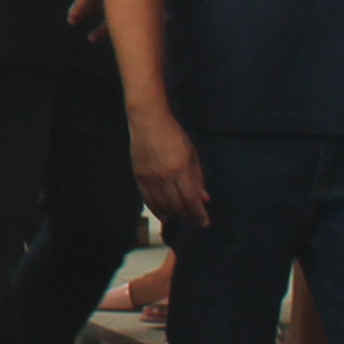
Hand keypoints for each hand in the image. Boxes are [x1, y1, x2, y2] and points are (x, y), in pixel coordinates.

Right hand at [129, 106, 208, 226]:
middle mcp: (163, 177)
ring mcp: (149, 178)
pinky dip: (156, 210)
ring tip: (181, 217)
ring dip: (173, 215)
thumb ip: (197, 178)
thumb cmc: (174, 135)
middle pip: (176, 205)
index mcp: (180, 169)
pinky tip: (164, 215)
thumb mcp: (192, 154)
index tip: (204, 222)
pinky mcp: (138, 176)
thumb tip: (204, 198)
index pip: (190, 199)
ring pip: (161, 205)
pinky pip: (147, 199)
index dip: (198, 214)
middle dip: (187, 216)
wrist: (148, 121)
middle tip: (194, 220)